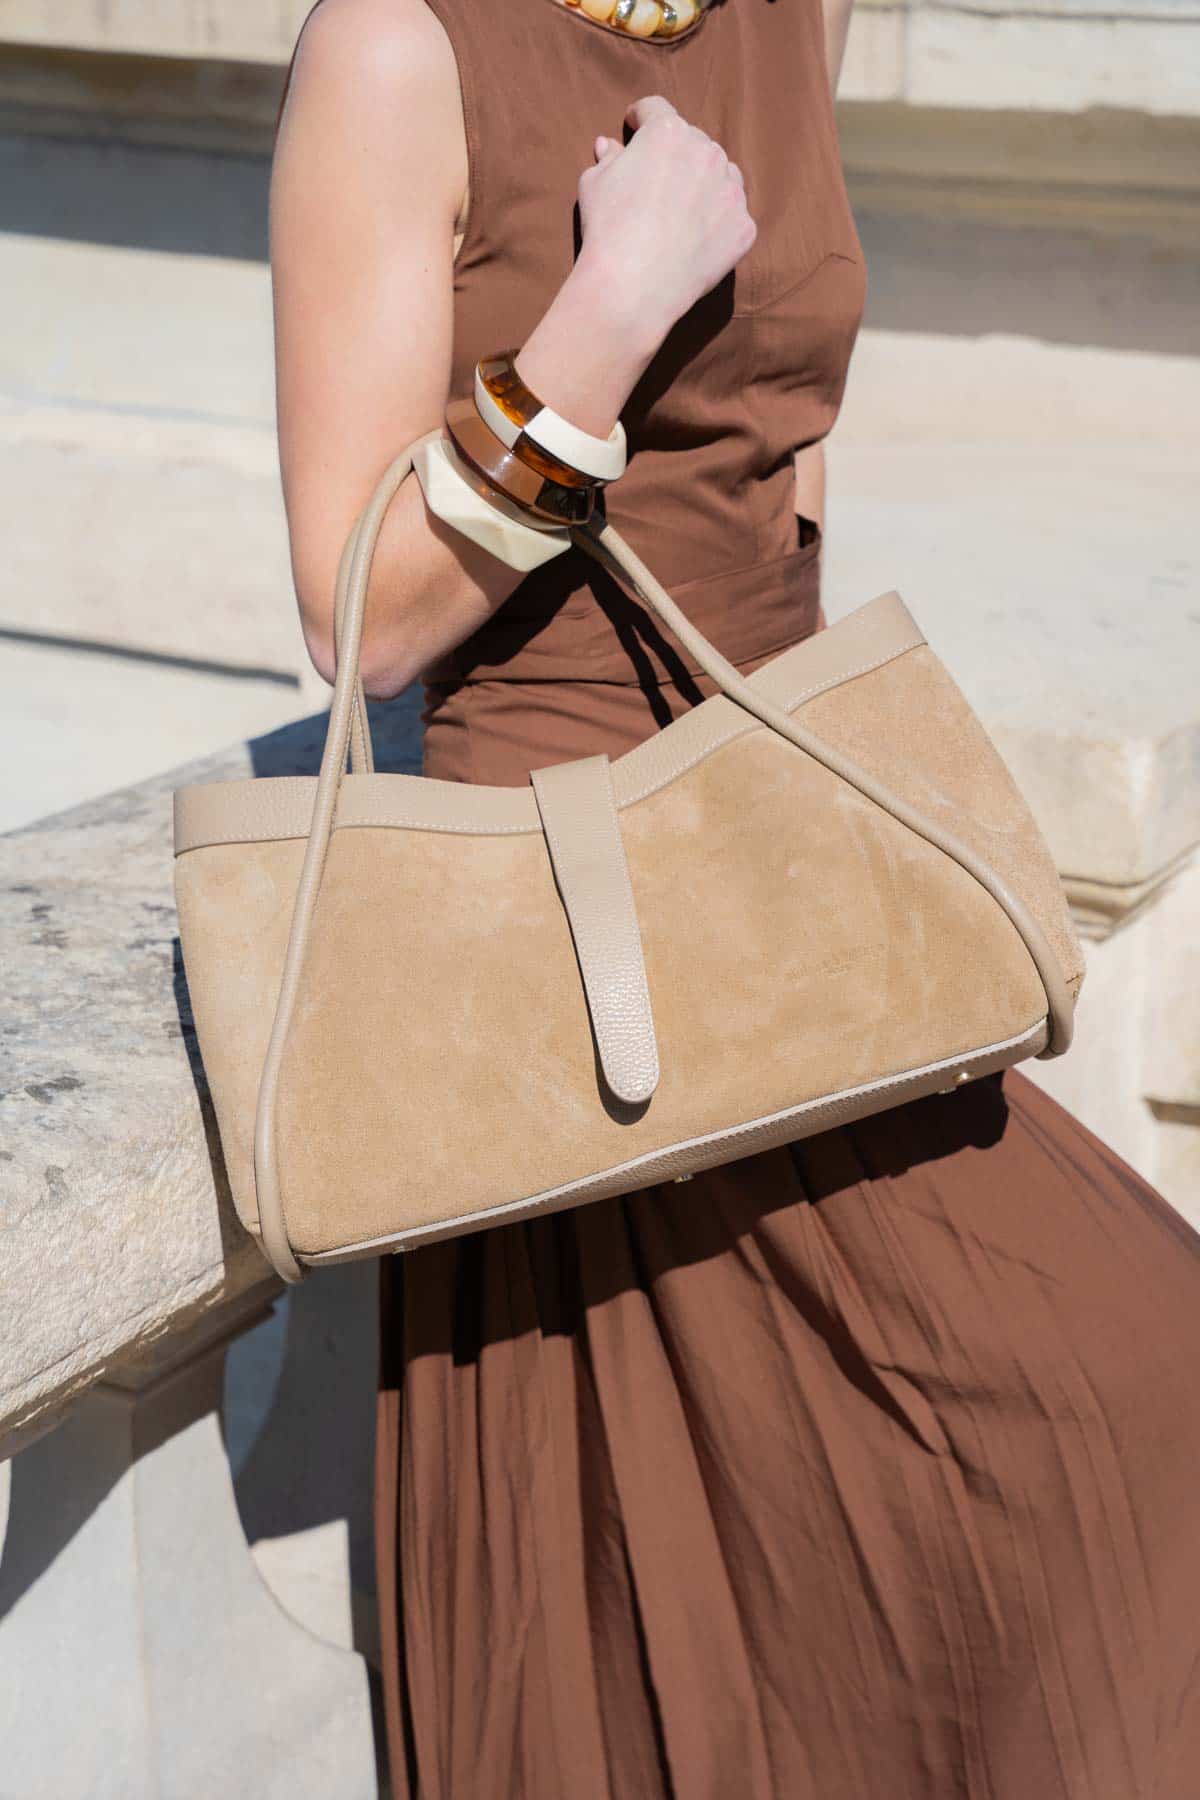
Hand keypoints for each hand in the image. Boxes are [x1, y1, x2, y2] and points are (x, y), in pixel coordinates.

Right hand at [576, 94, 755, 337]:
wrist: (634, 287)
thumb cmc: (608, 229)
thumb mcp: (594, 184)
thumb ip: (609, 159)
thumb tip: (608, 146)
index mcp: (668, 132)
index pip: (656, 110)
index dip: (642, 117)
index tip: (635, 126)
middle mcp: (707, 152)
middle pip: (693, 142)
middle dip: (676, 156)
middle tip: (660, 181)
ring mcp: (731, 191)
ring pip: (722, 175)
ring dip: (705, 184)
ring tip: (684, 211)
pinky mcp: (744, 227)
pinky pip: (732, 217)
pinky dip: (718, 223)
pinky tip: (698, 240)